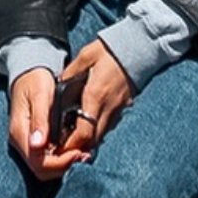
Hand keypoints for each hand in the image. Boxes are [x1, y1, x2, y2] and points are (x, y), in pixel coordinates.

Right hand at [7, 67, 87, 181]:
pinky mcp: (34, 142)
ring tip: (82, 153)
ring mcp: (27, 143)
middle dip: (63, 167)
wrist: (28, 75)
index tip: (78, 152)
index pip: (38, 162)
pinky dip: (61, 159)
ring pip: (44, 168)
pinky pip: (46, 159)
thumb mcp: (41, 95)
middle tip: (84, 155)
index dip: (60, 163)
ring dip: (64, 165)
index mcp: (20, 132)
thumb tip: (37, 145)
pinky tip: (75, 149)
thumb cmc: (35, 81)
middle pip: (41, 170)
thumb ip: (40, 119)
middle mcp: (21, 142)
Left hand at [56, 39, 134, 155]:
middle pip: (93, 140)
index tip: (59, 149)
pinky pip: (108, 126)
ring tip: (72, 141)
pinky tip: (87, 127)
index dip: (71, 145)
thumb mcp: (85, 56)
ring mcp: (118, 109)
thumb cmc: (110, 50)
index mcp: (95, 95)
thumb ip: (70, 73)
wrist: (140, 47)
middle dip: (78, 148)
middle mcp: (108, 107)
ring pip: (102, 136)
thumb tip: (57, 85)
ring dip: (87, 141)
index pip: (84, 132)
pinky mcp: (124, 107)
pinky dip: (97, 132)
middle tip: (63, 150)